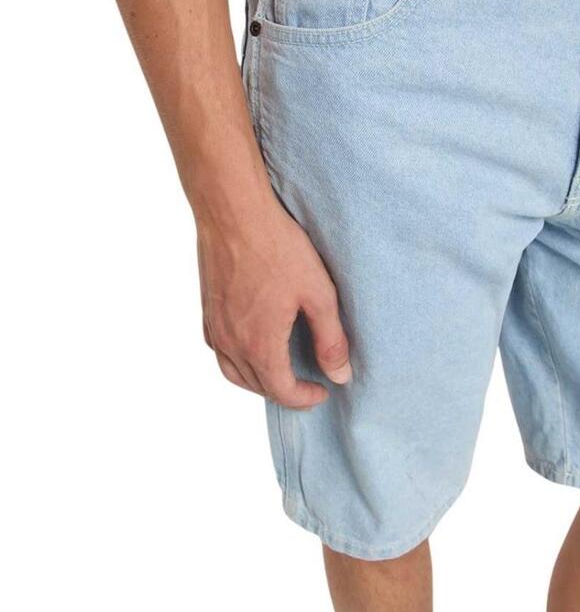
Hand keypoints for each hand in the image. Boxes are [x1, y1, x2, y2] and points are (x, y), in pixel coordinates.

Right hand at [197, 197, 351, 405]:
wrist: (233, 212)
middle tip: (308, 384)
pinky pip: (219, 351)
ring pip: (233, 373)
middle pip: (257, 386)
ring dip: (259, 381)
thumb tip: (340, 375)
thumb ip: (331, 339)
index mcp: (260, 344)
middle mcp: (231, 343)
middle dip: (285, 392)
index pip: (282, 392)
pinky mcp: (206, 310)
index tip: (324, 390)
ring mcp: (214, 327)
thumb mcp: (318, 294)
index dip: (305, 399)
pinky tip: (252, 347)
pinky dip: (237, 361)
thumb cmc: (276, 247)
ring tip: (282, 373)